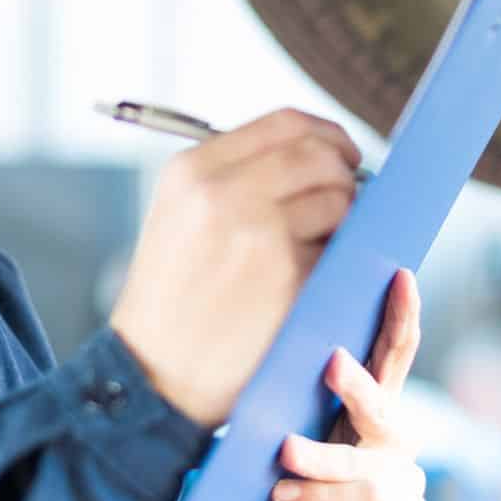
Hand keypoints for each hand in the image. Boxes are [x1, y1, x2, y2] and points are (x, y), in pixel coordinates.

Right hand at [109, 109, 361, 426]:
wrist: (153, 376)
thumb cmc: (173, 300)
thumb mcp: (179, 217)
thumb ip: (235, 177)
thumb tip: (320, 155)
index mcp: (193, 170)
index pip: (285, 123)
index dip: (327, 135)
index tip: (344, 156)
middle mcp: (223, 193)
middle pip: (319, 154)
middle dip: (345, 176)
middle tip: (348, 203)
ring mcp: (258, 234)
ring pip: (339, 199)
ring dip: (346, 221)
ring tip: (323, 248)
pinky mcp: (288, 277)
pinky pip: (340, 251)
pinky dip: (339, 263)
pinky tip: (315, 282)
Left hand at [260, 269, 426, 500]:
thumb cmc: (282, 484)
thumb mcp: (287, 432)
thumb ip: (295, 399)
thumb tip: (273, 348)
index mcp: (370, 404)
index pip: (391, 351)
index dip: (399, 314)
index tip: (399, 275)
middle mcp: (394, 435)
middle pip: (386, 399)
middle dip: (359, 383)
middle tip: (332, 362)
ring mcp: (404, 475)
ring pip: (368, 456)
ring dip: (323, 455)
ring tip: (284, 453)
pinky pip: (364, 497)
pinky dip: (320, 495)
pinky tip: (283, 495)